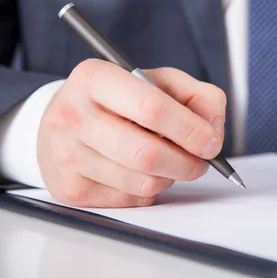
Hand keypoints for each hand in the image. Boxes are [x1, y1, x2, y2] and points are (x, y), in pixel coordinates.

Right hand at [37, 59, 226, 206]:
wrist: (64, 122)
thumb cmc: (120, 101)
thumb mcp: (160, 82)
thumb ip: (198, 97)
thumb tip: (212, 133)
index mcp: (95, 78)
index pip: (151, 107)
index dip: (190, 129)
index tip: (210, 143)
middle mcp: (72, 115)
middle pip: (147, 154)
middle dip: (187, 163)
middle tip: (200, 161)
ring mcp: (66, 155)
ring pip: (142, 182)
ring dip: (170, 177)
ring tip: (168, 162)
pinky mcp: (69, 188)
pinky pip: (130, 199)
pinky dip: (149, 190)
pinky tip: (141, 172)